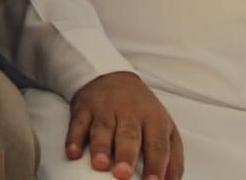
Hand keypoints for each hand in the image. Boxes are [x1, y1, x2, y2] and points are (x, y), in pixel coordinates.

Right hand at [66, 72, 182, 179]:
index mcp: (153, 119)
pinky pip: (78, 124)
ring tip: (100, 165)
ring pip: (102, 129)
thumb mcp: (165, 127)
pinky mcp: (84, 109)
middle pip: (129, 135)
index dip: (156, 164)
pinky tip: (73, 153)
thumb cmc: (142, 110)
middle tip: (123, 174)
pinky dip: (74, 138)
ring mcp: (105, 109)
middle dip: (126, 155)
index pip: (157, 144)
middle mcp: (130, 113)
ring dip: (100, 147)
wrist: (112, 76)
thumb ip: (173, 157)